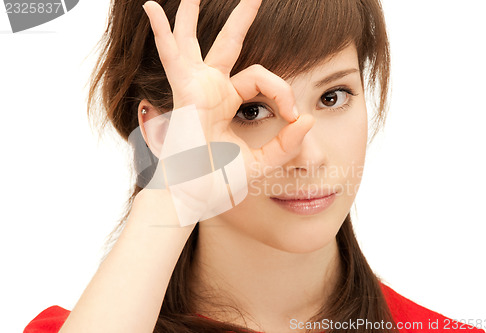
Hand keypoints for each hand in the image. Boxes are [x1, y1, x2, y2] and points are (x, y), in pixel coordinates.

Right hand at [142, 0, 314, 180]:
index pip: (262, 78)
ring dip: (193, 14)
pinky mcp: (185, 91)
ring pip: (196, 41)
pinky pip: (172, 55)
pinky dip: (162, 32)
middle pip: (229, 44)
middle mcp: (210, 89)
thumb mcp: (262, 163)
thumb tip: (309, 119)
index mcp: (227, 102)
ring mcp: (195, 87)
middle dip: (241, 18)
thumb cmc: (219, 182)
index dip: (282, 91)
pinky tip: (151, 8)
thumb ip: (287, 143)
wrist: (194, 198)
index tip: (294, 116)